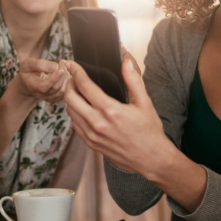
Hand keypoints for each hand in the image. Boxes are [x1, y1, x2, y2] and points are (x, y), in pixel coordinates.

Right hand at [11, 57, 68, 102]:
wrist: (28, 82)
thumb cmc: (28, 71)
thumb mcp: (28, 64)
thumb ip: (40, 64)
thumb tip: (56, 66)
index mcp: (32, 86)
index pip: (43, 86)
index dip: (53, 79)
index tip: (61, 69)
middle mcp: (40, 95)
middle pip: (55, 87)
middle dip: (62, 74)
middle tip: (63, 62)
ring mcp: (49, 98)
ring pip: (62, 91)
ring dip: (66, 77)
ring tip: (64, 66)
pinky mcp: (56, 98)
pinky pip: (66, 92)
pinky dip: (68, 82)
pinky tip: (65, 74)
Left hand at [62, 49, 171, 176]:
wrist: (151, 159)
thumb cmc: (149, 131)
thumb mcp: (145, 102)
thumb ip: (133, 80)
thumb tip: (125, 61)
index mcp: (111, 110)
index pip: (85, 86)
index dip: (76, 72)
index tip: (72, 64)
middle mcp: (98, 124)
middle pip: (70, 98)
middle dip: (69, 84)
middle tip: (75, 78)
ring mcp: (92, 136)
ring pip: (70, 112)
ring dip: (71, 99)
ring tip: (79, 92)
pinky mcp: (91, 144)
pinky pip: (75, 125)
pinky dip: (76, 114)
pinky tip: (84, 109)